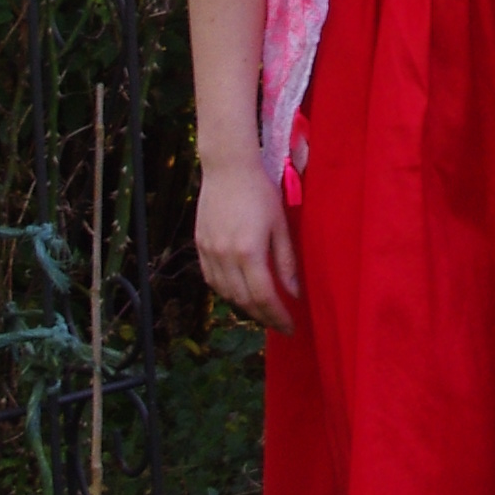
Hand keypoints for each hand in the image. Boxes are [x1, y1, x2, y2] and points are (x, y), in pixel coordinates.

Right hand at [194, 153, 299, 332]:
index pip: (263, 297)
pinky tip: (239, 292)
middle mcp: (225, 256)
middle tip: (279, 324)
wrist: (227, 167)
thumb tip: (294, 293)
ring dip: (244, 307)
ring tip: (263, 311)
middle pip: (243, 301)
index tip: (290, 327)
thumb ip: (286, 262)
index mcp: (249, 251)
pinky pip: (212, 280)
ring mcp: (209, 251)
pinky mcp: (200, 245)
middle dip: (263, 317)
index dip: (277, 316)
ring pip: (225, 293)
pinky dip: (226, 292)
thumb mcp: (280, 225)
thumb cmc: (260, 191)